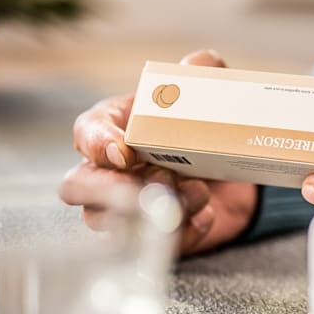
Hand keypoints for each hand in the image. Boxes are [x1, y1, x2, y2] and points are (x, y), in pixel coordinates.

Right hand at [61, 50, 258, 254]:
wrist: (234, 171)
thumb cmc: (200, 126)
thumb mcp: (207, 93)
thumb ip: (204, 71)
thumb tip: (200, 64)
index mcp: (113, 128)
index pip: (86, 133)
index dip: (98, 143)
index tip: (123, 150)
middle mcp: (107, 172)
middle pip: (78, 187)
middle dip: (113, 188)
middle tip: (161, 178)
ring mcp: (125, 210)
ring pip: (112, 225)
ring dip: (154, 211)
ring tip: (198, 192)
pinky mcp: (153, 240)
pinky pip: (154, 248)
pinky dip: (183, 234)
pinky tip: (206, 216)